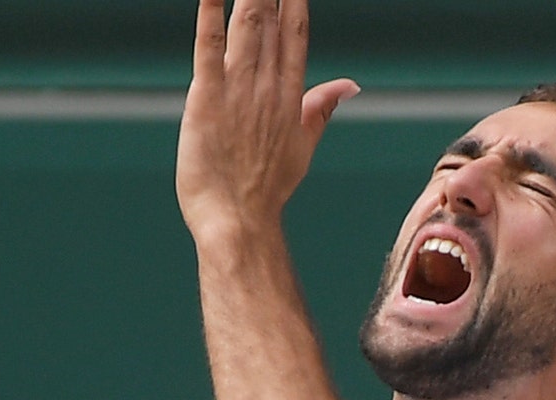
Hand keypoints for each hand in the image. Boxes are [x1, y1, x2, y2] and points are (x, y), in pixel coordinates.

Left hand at [176, 0, 359, 240]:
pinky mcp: (206, 99)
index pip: (295, 34)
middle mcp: (267, 86)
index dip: (294, 0)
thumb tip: (349, 84)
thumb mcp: (303, 145)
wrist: (239, 221)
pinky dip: (208, 17)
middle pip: (270, 20)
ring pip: (245, 26)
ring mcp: (238, 91)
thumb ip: (322, 107)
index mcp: (290, 95)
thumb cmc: (266, 189)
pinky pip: (208, 48)